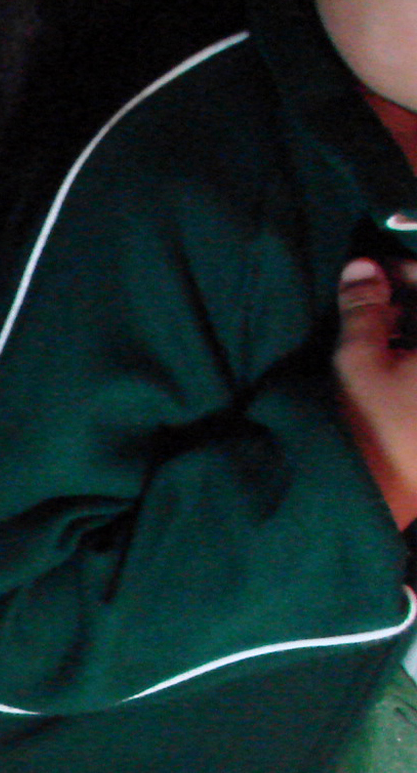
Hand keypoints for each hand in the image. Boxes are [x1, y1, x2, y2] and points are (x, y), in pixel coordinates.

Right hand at [336, 256, 416, 530]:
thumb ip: (365, 309)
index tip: (372, 273)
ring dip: (412, 332)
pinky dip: (413, 362)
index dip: (406, 271)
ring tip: (378, 337)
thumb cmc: (372, 429)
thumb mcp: (360, 362)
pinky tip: (394, 365)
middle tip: (372, 304)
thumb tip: (361, 269)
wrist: (378, 502)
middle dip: (411, 303)